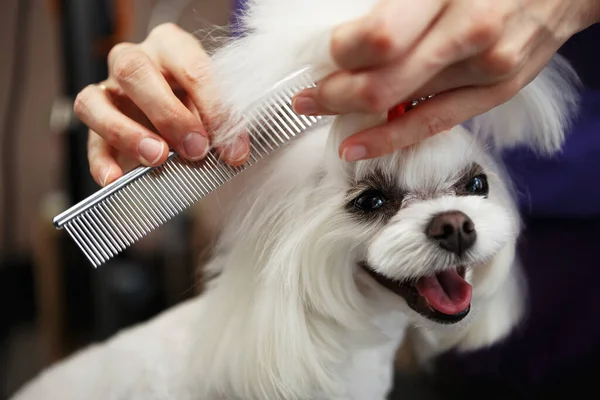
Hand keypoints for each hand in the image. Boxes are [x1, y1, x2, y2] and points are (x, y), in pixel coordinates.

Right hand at [74, 23, 249, 186]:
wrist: (178, 113)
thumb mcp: (214, 104)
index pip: (192, 67)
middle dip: (167, 114)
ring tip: (156, 158)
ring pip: (95, 101)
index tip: (233, 148)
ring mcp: (108, 89)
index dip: (215, 109)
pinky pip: (88, 139)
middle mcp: (133, 59)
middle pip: (133, 70)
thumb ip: (219, 120)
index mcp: (171, 45)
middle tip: (195, 149)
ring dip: (126, 133)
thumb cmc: (199, 102)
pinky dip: (101, 161)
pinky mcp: (96, 122)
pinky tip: (116, 179)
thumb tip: (231, 148)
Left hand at [292, 0, 599, 161]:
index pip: (379, 39)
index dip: (340, 54)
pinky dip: (390, 139)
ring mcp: (487, 69)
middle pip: (382, 82)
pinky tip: (359, 146)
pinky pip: (434, 124)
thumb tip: (350, 32)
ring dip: (352, 116)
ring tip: (321, 112)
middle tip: (307, 96)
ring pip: (403, 108)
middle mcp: (470, 32)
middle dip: (334, 93)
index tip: (322, 57)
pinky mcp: (496, 92)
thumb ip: (397, 2)